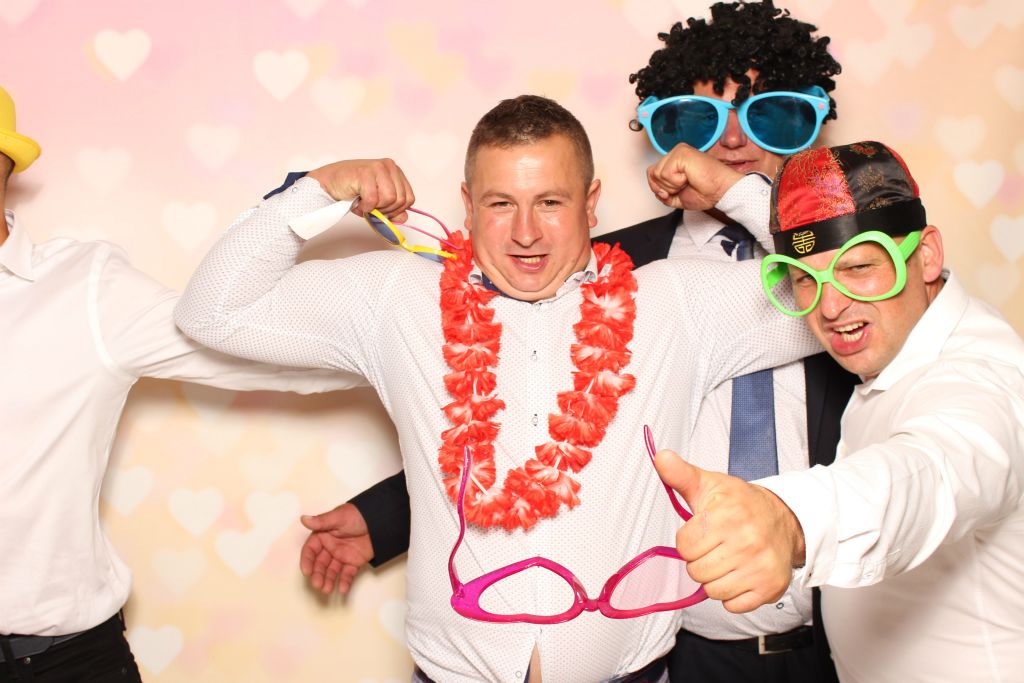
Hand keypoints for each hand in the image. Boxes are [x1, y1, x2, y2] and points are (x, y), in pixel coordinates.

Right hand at [299, 503, 375, 595]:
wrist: (381, 519)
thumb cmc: (359, 514)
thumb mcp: (339, 517)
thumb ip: (322, 521)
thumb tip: (304, 519)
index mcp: (323, 535)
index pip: (311, 550)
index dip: (307, 561)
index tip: (306, 571)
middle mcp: (330, 546)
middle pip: (320, 563)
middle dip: (318, 575)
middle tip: (317, 584)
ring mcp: (342, 555)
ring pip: (332, 571)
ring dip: (328, 580)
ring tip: (326, 590)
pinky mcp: (353, 561)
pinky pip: (347, 573)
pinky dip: (345, 582)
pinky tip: (343, 589)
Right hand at [306, 158, 414, 222]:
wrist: (330, 183)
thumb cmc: (353, 189)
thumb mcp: (378, 201)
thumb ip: (393, 210)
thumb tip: (404, 218)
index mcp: (396, 171)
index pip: (409, 198)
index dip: (397, 211)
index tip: (383, 212)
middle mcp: (389, 166)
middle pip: (400, 200)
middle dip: (386, 211)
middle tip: (371, 209)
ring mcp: (378, 167)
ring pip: (389, 199)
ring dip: (374, 208)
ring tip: (363, 205)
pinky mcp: (365, 173)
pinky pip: (373, 199)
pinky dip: (364, 207)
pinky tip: (357, 203)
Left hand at [646, 144, 743, 211]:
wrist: (721, 191)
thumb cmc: (706, 192)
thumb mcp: (677, 198)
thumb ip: (663, 194)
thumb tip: (657, 191)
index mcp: (674, 162)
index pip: (651, 173)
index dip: (658, 188)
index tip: (675, 192)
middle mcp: (675, 154)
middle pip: (652, 174)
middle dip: (665, 188)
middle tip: (684, 186)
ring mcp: (678, 151)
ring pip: (657, 174)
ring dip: (672, 185)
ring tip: (687, 181)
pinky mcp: (681, 153)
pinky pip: (665, 173)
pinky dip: (676, 182)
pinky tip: (689, 177)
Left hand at [654, 449, 804, 612]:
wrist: (784, 519)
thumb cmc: (742, 504)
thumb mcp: (709, 484)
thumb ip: (681, 475)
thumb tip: (661, 457)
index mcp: (728, 517)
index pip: (684, 546)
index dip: (689, 541)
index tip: (703, 532)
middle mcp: (746, 543)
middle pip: (696, 571)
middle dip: (701, 560)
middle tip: (716, 546)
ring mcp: (759, 567)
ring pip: (712, 591)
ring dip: (715, 579)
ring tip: (728, 559)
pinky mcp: (769, 587)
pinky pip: (733, 606)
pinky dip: (733, 595)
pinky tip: (740, 574)